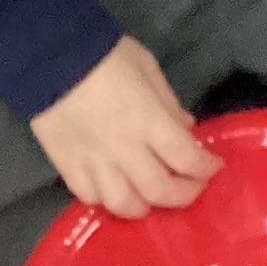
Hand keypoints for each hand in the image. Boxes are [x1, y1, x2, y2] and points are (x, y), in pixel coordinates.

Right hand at [30, 37, 218, 218]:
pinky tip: (116, 191)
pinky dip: (107, 200)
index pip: (186, 159)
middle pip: (159, 191)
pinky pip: (88, 197)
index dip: (206, 168)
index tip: (214, 166)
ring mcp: (93, 162)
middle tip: (192, 187)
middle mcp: (124, 149)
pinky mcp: (66, 166)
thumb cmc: (108, 58)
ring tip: (153, 197)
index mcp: (149, 121)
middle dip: (184, 195)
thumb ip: (169, 104)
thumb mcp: (150, 71)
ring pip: (122, 204)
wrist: (52, 59)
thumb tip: (186, 128)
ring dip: (145, 207)